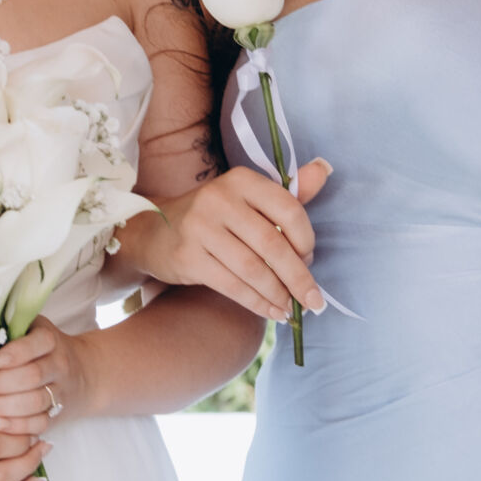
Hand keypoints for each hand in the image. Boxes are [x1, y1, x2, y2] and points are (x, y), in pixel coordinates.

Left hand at [0, 318, 90, 436]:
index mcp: (49, 339)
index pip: (34, 345)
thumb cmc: (37, 348)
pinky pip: (39, 424)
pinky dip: (16, 427)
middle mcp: (59, 365)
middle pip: (29, 377)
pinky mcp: (57, 414)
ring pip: (32, 403)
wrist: (81, 373)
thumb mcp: (27, 330)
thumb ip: (3, 331)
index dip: (12, 354)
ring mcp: (60, 391)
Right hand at [128, 159, 331, 320]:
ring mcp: (200, 227)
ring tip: (292, 309)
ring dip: (278, 294)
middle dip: (298, 277)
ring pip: (253, 269)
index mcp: (241, 180)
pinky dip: (257, 303)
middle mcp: (219, 199)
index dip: (306, 240)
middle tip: (314, 301)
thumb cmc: (214, 217)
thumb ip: (289, 192)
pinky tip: (272, 311)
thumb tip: (325, 169)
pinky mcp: (187, 257)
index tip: (310, 259)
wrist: (154, 232)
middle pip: (272, 244)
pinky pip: (232, 285)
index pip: (287, 209)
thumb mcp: (248, 198)